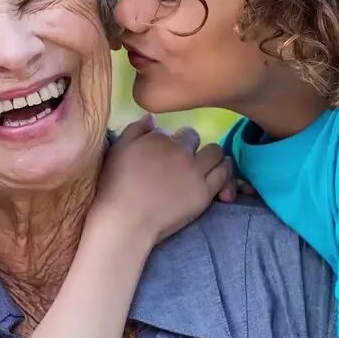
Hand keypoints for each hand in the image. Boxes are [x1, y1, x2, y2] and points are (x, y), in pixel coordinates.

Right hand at [96, 115, 225, 245]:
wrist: (125, 219)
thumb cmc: (114, 186)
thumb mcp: (117, 150)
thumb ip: (135, 130)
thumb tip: (152, 118)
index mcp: (158, 138)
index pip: (171, 132)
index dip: (169, 141)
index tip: (164, 153)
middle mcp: (180, 150)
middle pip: (194, 138)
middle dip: (189, 144)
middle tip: (183, 158)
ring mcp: (194, 171)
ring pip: (216, 152)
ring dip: (211, 154)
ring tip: (205, 164)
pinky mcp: (204, 192)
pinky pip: (224, 174)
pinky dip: (224, 170)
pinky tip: (218, 173)